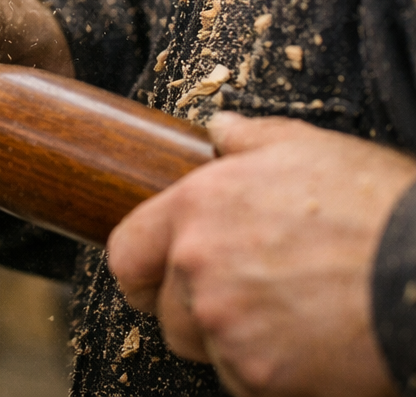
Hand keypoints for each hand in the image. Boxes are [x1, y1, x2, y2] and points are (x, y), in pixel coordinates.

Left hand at [108, 112, 415, 395]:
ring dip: (233, 343)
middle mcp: (197, 268)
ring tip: (288, 318)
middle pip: (166, 313)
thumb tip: (220, 131)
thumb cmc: (377, 209)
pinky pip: (244, 383)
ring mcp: (225, 325)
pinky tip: (309, 345)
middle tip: (247, 299)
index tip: (156, 279)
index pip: (126, 254)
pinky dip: (270, 374)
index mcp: (196, 210)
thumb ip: (248, 140)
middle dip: (196, 311)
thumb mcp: (307, 148)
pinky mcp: (258, 376)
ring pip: (205, 350)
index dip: (141, 271)